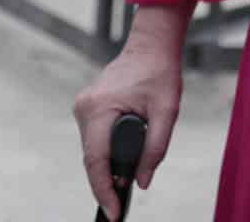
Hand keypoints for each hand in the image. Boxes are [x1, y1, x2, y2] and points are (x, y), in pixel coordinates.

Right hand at [72, 31, 183, 218]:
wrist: (151, 45)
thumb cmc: (160, 73)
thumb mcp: (167, 112)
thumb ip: (155, 149)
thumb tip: (142, 182)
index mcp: (100, 108)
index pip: (96, 160)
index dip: (103, 191)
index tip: (113, 213)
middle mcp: (85, 108)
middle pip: (91, 158)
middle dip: (106, 183)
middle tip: (121, 205)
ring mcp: (83, 107)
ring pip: (92, 150)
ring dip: (106, 167)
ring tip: (122, 186)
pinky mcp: (88, 107)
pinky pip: (94, 138)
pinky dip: (105, 153)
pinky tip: (119, 163)